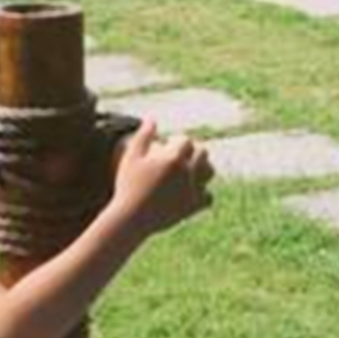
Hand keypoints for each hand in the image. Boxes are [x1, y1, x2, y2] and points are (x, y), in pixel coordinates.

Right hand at [111, 119, 213, 237]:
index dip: (178, 140)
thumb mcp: (131, 157)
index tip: (170, 142)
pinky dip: (203, 193)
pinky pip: (208, 196)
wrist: (130, 218)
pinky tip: (191, 191)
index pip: (186, 140)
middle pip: (203, 152)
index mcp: (173, 158)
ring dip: (202, 167)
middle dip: (193, 150)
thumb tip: (152, 119)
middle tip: (181, 154)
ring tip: (190, 169)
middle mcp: (187, 172)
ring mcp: (192, 190)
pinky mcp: (193, 207)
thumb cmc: (128, 185)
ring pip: (210, 172)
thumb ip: (143, 135)